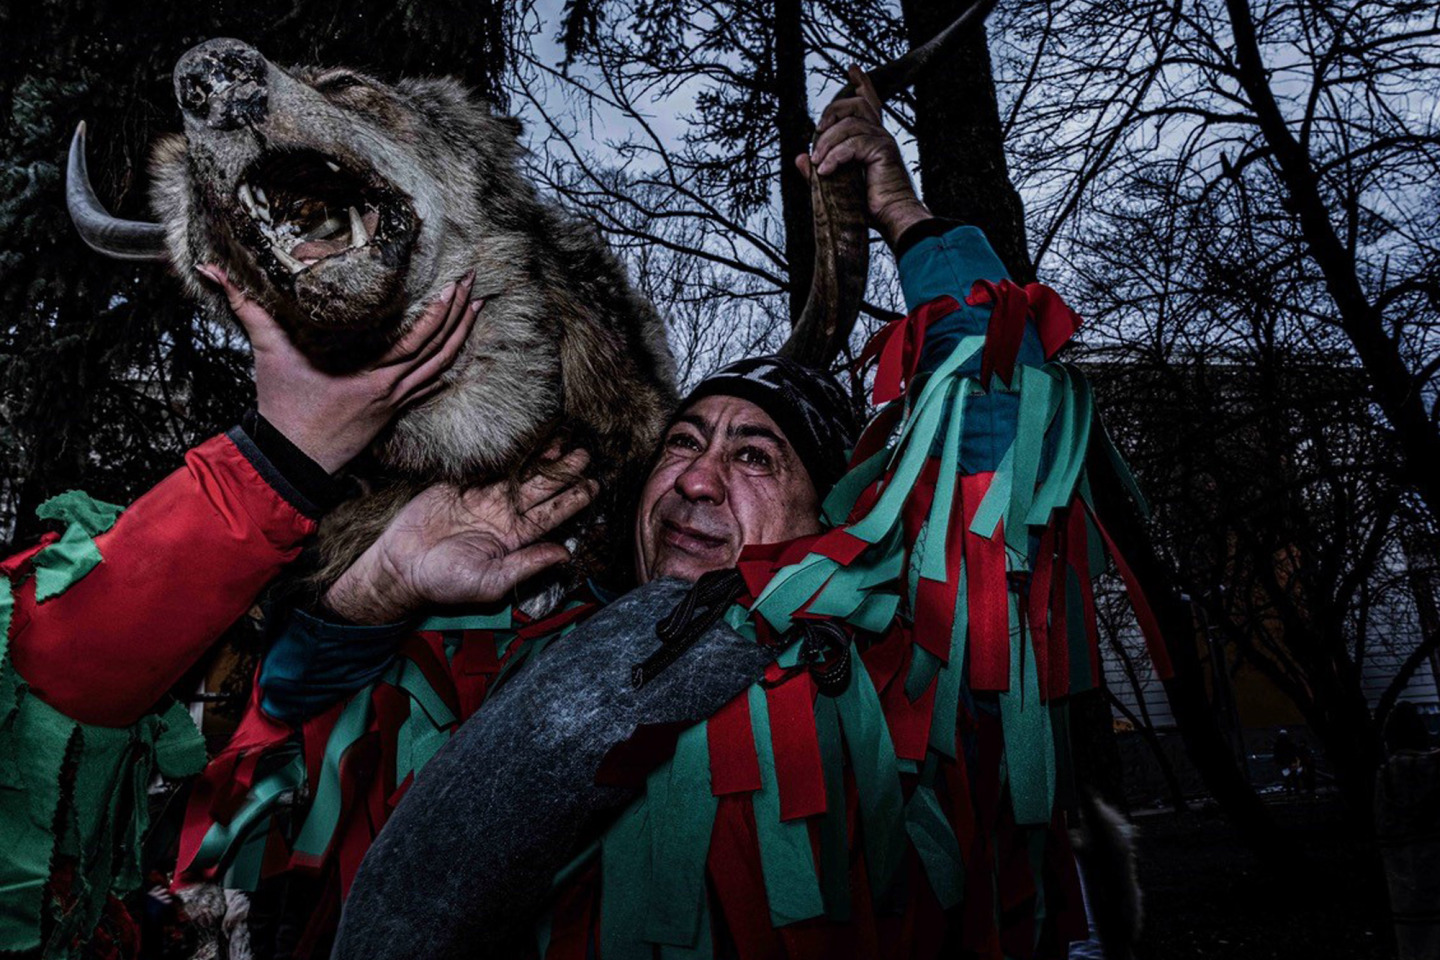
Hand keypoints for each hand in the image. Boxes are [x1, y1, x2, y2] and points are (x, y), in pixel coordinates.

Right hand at [195, 265, 481, 472]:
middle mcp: (390, 389)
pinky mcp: (391, 412)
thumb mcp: (267, 355)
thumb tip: (213, 270)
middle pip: (438, 350)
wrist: (291, 461)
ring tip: (476, 310)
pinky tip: (457, 354)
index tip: (454, 284)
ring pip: (439, 368)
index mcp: (370, 375)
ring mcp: (394, 403)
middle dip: (459, 316)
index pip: (418, 339)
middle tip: (475, 285)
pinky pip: (427, 387)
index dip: (439, 312)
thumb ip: (248, 309)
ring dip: (460, 338)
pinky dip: (445, 368)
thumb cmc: (283, 410)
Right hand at [323, 448, 597, 623]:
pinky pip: (486, 465)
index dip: (573, 500)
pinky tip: (521, 435)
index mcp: (515, 537)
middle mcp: (503, 514)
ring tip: (562, 439)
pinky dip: (504, 450)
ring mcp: (482, 498)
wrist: (401, 567)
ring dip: (539, 457)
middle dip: (563, 471)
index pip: (552, 515)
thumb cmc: (445, 583)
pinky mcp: (459, 485)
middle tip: (584, 453)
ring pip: (518, 472)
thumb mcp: (491, 581)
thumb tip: (565, 555)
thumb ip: (527, 566)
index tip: (595, 485)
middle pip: (540, 488)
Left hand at [796, 65, 931, 246]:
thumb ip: (820, 168)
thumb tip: (800, 157)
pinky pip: (852, 144)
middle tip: (816, 133)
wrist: (890, 218)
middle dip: (831, 114)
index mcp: (873, 139)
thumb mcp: (838, 184)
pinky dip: (835, 157)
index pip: (869, 103)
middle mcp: (880, 135)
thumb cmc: (870, 206)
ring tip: (818, 163)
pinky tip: (827, 170)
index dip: (862, 84)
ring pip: (849, 126)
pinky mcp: (883, 150)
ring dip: (827, 143)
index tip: (852, 68)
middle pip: (855, 105)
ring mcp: (883, 141)